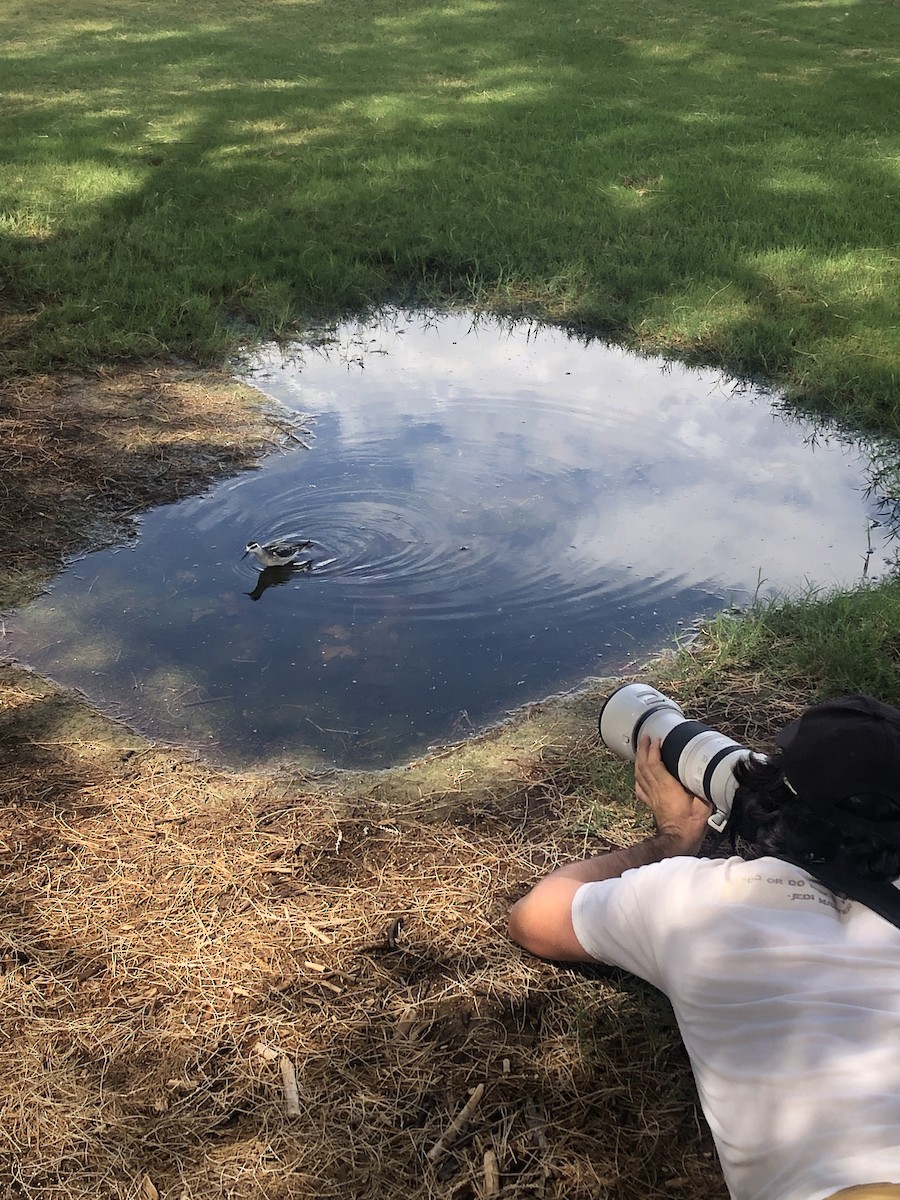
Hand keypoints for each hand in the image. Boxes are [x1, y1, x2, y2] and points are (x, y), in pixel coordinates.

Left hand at [634, 735, 710, 853]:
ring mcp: (651, 797)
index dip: (654, 750)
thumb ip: (705, 788)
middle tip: (645, 737)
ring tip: (640, 748)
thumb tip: (711, 774)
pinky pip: (640, 787)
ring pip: (639, 774)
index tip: (657, 739)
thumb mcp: (704, 804)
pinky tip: (638, 772)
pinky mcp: (651, 803)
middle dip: (643, 749)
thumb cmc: (690, 825)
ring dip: (638, 759)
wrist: (679, 841)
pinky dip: (637, 776)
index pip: (655, 764)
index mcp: (668, 787)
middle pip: (644, 766)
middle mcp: (656, 790)